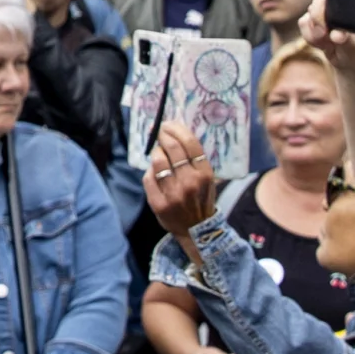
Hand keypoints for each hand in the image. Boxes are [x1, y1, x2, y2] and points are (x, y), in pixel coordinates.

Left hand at [144, 122, 216, 236]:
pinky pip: (148, 177)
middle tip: (159, 132)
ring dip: (156, 152)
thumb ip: (193, 159)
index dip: (176, 129)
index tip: (169, 124)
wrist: (196, 230)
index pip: (189, 143)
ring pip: (158, 161)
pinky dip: (150, 171)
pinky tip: (155, 172)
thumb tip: (173, 132)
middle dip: (163, 135)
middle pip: (172, 148)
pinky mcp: (159, 203)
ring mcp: (173, 194)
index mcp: (204, 173)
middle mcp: (190, 182)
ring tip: (158, 153)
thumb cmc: (200, 199)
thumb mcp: (206, 178)